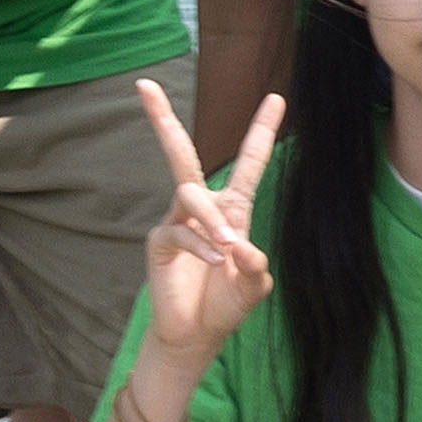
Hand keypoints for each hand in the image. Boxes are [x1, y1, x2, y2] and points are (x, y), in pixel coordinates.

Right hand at [123, 77, 282, 376]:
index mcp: (233, 210)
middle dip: (163, 120)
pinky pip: (178, 230)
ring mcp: (177, 222)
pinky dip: (200, 246)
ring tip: (226, 249)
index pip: (248, 163)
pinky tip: (213, 262)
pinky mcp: (159, 242)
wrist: (197, 336)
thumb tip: (237, 246)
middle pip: (182, 154)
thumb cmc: (226, 305)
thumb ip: (254, 265)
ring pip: (190, 194)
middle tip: (145, 86)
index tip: (277, 98)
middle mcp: (202, 208)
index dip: (261, 131)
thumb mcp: (254, 284)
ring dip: (212, 219)